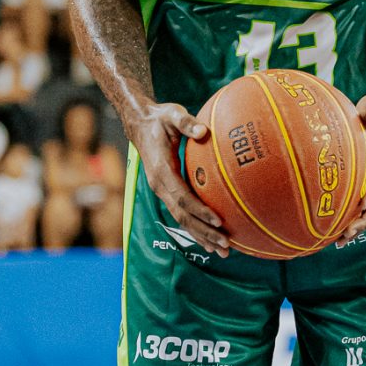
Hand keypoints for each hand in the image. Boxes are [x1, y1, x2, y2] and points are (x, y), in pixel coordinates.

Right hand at [131, 101, 229, 256]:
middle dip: (204, 232)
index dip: (199, 211)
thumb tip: (203, 131)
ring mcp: (162, 191)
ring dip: (202, 237)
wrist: (140, 124)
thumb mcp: (172, 114)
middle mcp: (160, 186)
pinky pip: (183, 214)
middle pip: (183, 216)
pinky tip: (212, 239)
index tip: (218, 221)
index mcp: (161, 171)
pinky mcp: (167, 191)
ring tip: (223, 251)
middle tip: (225, 245)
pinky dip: (197, 228)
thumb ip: (186, 122)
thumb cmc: (160, 118)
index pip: (181, 197)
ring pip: (182, 220)